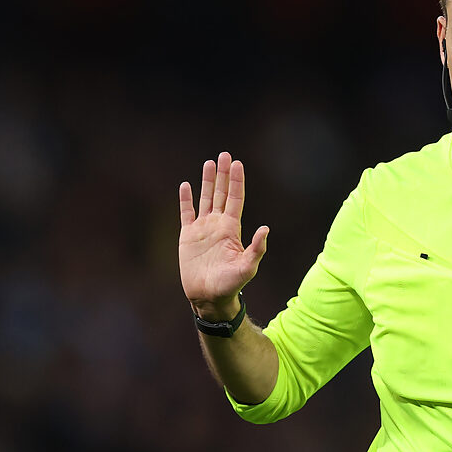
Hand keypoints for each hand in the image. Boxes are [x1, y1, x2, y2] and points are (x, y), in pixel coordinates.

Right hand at [178, 152, 268, 319]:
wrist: (208, 296)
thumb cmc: (230, 284)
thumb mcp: (247, 267)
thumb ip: (257, 248)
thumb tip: (266, 228)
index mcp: (232, 229)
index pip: (235, 199)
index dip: (236, 181)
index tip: (237, 163)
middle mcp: (218, 225)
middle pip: (221, 193)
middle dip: (223, 174)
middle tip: (225, 154)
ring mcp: (202, 229)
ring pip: (205, 199)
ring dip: (207, 181)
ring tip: (209, 163)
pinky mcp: (187, 236)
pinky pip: (186, 213)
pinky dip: (185, 199)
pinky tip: (186, 185)